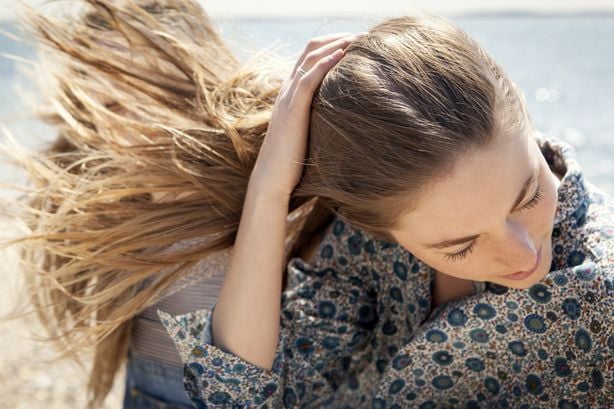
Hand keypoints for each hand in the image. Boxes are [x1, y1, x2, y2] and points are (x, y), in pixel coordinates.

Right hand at [249, 32, 362, 198]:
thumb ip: (318, 120)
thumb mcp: (307, 133)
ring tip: (359, 40)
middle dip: (338, 38)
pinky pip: (307, 80)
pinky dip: (324, 64)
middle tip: (364, 36)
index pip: (309, 56)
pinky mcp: (292, 111)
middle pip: (310, 50)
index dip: (332, 44)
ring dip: (335, 45)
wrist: (272, 179)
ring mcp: (287, 99)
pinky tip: (342, 56)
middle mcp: (287, 90)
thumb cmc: (291, 162)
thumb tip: (341, 120)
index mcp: (290, 93)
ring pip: (309, 60)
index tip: (357, 43)